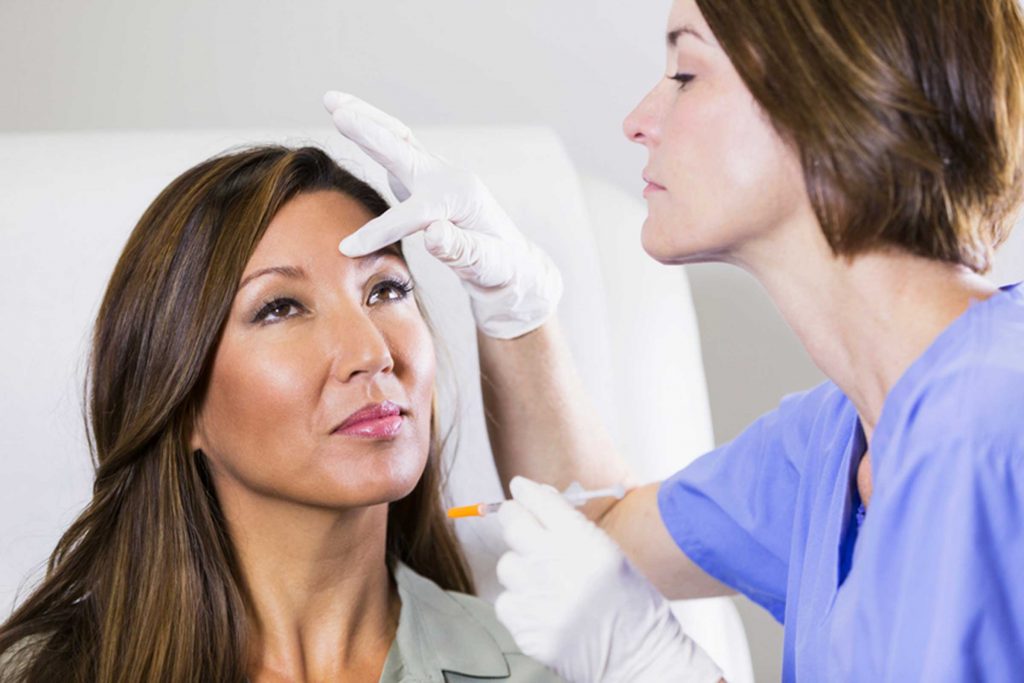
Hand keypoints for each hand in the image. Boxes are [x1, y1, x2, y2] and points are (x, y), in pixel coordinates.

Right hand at [323, 91, 562, 339]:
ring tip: (332, 100)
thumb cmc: (500, 267)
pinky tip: (350, 118)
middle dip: (369, 132)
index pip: (413, 213)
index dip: (379, 230)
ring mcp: (436, 174)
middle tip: (336, 110)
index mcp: (461, 198)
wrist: (511, 262)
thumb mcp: (487, 265)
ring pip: (398, 140)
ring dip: (366, 119)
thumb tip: (431, 233)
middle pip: (404, 149)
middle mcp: (448, 177)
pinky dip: (372, 132)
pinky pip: (395, 149)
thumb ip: (459, 249)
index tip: (347, 248)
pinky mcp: (425, 178)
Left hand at [495, 477, 723, 682]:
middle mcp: (559, 568)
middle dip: (514, 518)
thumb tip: (535, 499)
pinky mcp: (528, 632)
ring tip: (546, 581)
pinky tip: (543, 608)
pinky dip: (519, 602)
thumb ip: (572, 527)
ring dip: (521, 568)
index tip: (520, 488)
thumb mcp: (611, 554)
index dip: (526, 491)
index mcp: (585, 544)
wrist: (640, 658)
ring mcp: (540, 602)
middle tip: (520, 522)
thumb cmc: (630, 603)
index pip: (540, 503)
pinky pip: (506, 602)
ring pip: (507, 565)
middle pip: (513, 525)